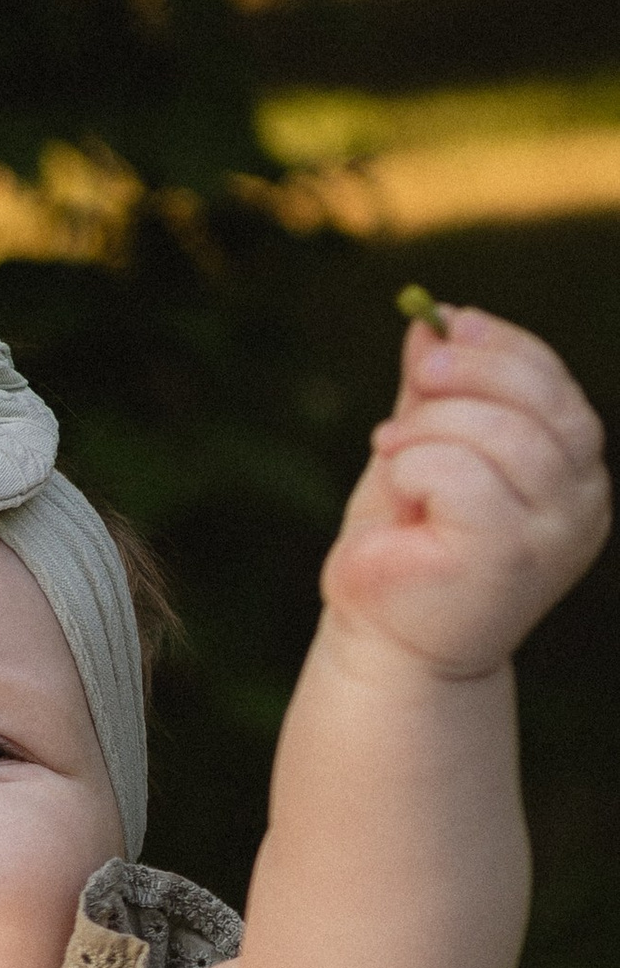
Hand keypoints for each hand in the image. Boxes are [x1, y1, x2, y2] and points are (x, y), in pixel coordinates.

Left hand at [321, 305, 607, 681]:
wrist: (385, 648)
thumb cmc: (406, 551)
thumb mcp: (424, 454)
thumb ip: (436, 394)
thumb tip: (434, 319)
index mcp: (574, 473)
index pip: (557, 388)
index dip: (505, 348)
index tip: (452, 325)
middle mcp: (581, 504)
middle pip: (539, 403)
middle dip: (466, 378)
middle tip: (415, 381)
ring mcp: (553, 536)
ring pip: (500, 436)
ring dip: (430, 431)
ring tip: (391, 456)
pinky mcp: (508, 560)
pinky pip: (460, 477)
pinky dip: (415, 471)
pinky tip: (400, 502)